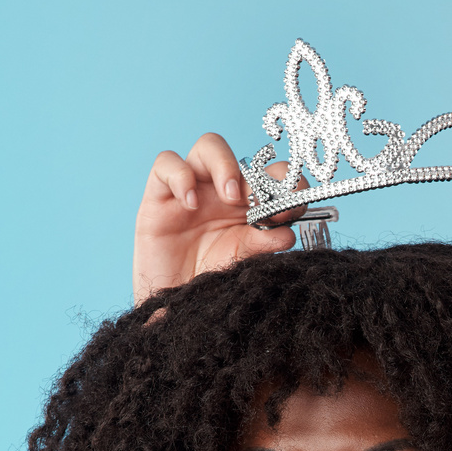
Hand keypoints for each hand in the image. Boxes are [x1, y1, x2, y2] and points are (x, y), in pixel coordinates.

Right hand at [133, 134, 303, 303]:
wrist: (171, 304)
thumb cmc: (206, 280)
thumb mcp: (240, 263)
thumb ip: (262, 245)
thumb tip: (288, 234)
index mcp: (250, 205)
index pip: (275, 177)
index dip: (288, 184)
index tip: (293, 207)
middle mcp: (223, 191)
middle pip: (247, 158)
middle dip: (260, 177)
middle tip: (263, 203)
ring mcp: (193, 189)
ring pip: (209, 145)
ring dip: (225, 165)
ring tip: (230, 197)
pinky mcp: (159, 194)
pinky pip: (166, 163)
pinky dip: (180, 176)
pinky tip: (189, 204)